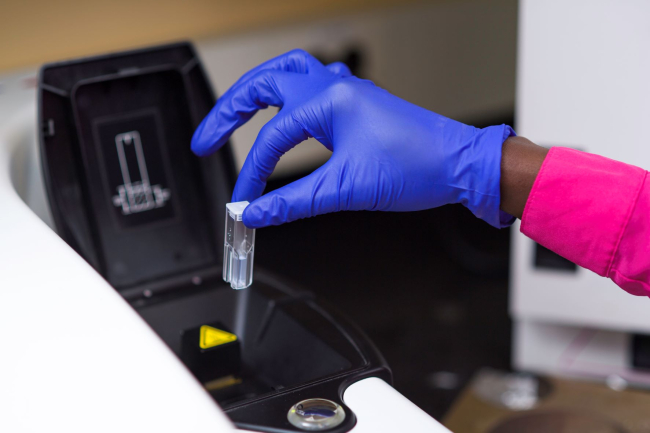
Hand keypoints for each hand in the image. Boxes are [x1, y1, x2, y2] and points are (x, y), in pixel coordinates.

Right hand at [192, 49, 513, 227]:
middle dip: (229, 109)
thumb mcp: (347, 189)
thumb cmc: (418, 167)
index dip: (251, 175)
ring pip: (288, 75)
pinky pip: (311, 88)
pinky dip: (287, 99)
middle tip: (206, 137)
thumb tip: (255, 213)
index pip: (272, 139)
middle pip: (266, 83)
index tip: (243, 203)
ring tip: (233, 112)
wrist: (460, 165)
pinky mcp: (357, 105)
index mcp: (330, 101)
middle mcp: (336, 88)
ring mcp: (347, 92)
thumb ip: (294, 202)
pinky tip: (282, 113)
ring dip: (257, 92)